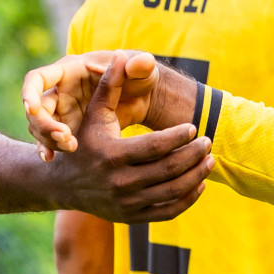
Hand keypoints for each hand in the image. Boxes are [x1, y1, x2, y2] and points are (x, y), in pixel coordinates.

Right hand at [23, 49, 161, 158]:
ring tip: (71, 148)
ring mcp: (61, 111)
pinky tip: (51, 159)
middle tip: (65, 137)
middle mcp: (60, 90)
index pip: (37, 78)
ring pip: (40, 127)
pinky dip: (48, 149)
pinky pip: (49, 141)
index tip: (32, 108)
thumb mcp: (142, 71)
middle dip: (44, 124)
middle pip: (36, 109)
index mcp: (70, 71)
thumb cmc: (140, 77)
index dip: (30, 92)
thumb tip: (138, 60)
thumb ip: (139, 65)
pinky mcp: (66, 128)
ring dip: (49, 139)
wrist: (144, 99)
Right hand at [47, 52, 211, 223]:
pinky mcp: (132, 217)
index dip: (179, 137)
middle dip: (194, 155)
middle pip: (168, 170)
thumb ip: (110, 85)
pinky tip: (199, 182)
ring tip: (210, 159)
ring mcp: (126, 204)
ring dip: (196, 176)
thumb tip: (124, 55)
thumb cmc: (84, 141)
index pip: (155, 147)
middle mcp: (119, 183)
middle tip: (209, 141)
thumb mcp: (94, 113)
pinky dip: (188, 199)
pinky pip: (167, 211)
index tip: (194, 126)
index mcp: (112, 155)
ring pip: (172, 192)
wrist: (63, 184)